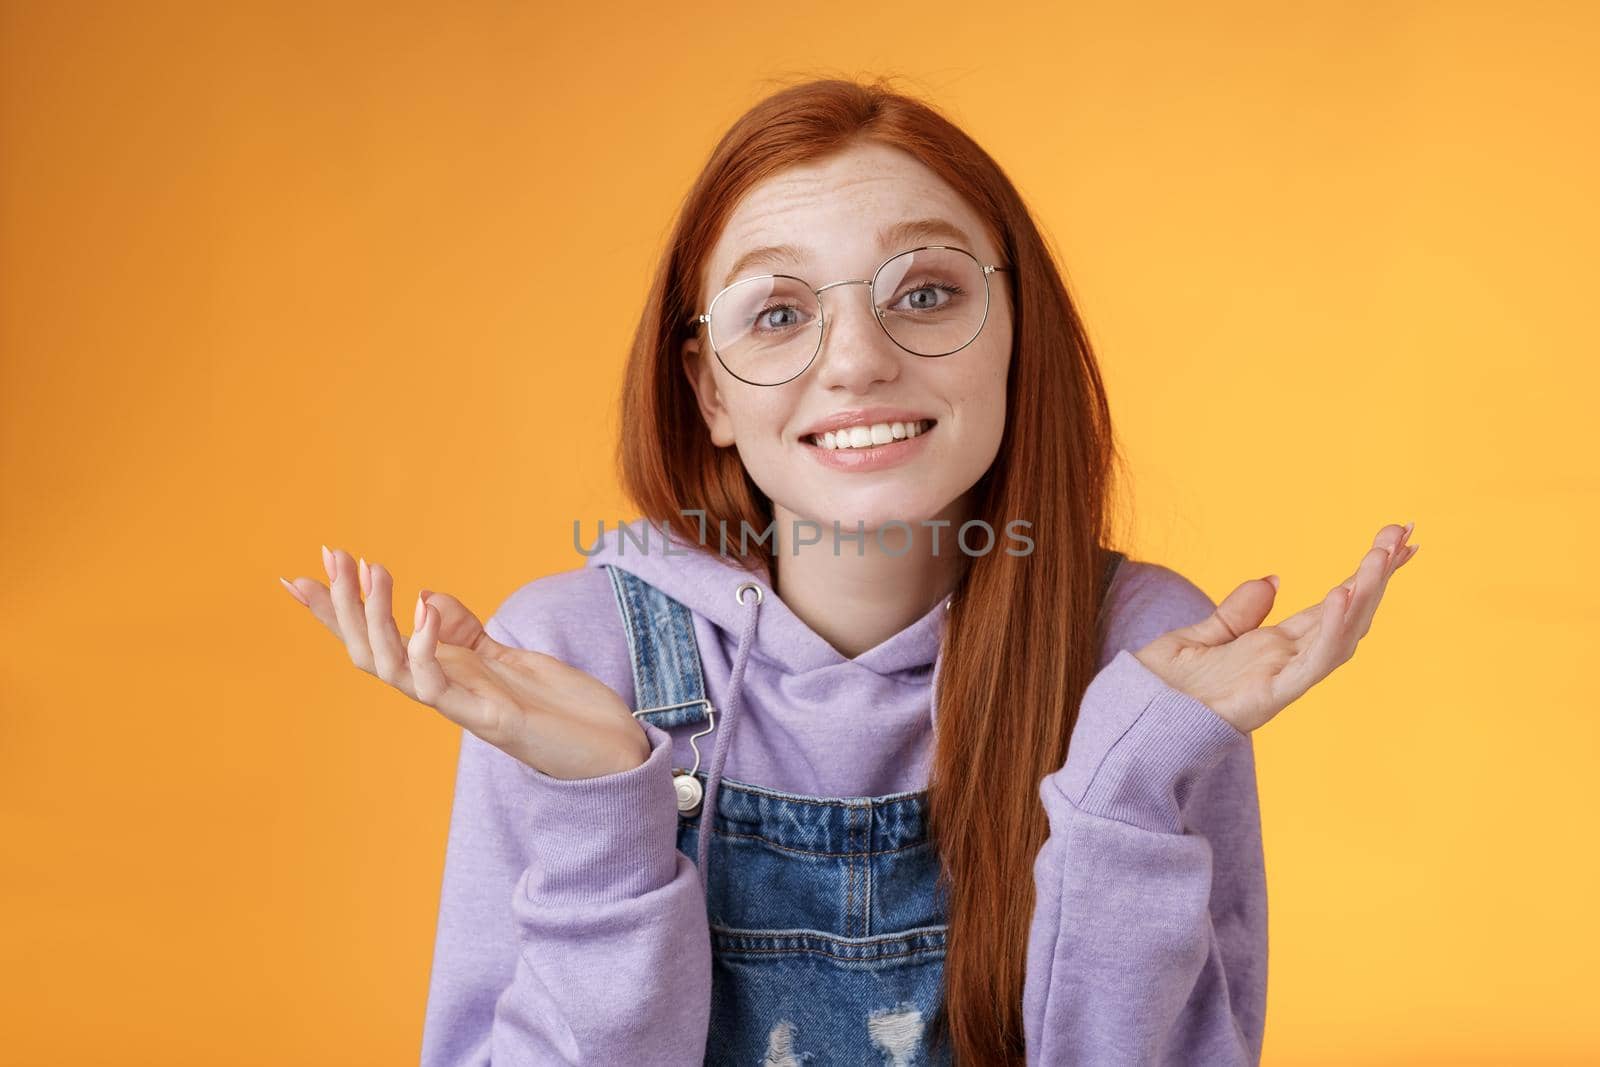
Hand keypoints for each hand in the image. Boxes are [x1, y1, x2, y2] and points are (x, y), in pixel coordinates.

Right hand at [279, 546, 650, 778]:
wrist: (611, 750)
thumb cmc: (560, 708)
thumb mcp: (507, 656)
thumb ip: (465, 631)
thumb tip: (425, 596)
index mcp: (443, 676)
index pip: (375, 640)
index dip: (335, 613)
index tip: (296, 576)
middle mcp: (443, 694)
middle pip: (368, 652)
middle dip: (343, 606)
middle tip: (332, 556)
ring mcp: (463, 708)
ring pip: (391, 668)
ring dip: (375, 618)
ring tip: (373, 569)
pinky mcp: (491, 719)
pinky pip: (439, 688)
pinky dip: (425, 648)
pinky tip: (424, 609)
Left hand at [1132, 522, 1418, 733]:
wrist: (1133, 720)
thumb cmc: (1162, 686)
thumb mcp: (1201, 635)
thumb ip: (1238, 612)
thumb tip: (1274, 580)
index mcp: (1274, 648)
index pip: (1332, 606)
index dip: (1364, 576)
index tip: (1396, 541)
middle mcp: (1285, 663)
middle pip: (1346, 616)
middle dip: (1377, 577)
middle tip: (1403, 533)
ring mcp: (1281, 680)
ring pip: (1339, 638)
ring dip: (1364, 597)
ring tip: (1382, 557)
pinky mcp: (1269, 696)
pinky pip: (1311, 663)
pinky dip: (1332, 631)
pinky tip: (1343, 596)